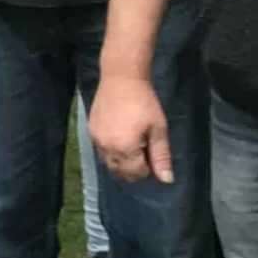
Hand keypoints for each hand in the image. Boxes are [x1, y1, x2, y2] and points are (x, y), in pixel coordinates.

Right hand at [88, 69, 172, 186]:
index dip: (147, 168)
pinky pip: (101, 150)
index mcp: (125, 149)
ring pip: (109, 163)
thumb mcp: (158, 128)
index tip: (152, 154)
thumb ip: (161, 156)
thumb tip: (167, 180)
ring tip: (132, 144)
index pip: (135, 173)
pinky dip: (111, 150)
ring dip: (121, 161)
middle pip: (120, 172)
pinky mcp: (91, 130)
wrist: (121, 78)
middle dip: (133, 168)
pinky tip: (120, 136)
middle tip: (144, 151)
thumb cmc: (144, 102)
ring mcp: (96, 140)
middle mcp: (107, 148)